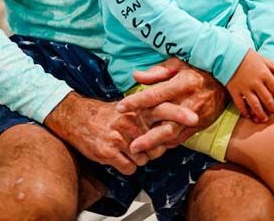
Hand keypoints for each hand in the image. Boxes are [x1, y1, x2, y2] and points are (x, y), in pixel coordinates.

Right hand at [45, 90, 197, 173]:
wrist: (78, 118)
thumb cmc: (107, 114)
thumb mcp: (129, 106)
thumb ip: (148, 111)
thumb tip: (169, 122)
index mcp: (137, 108)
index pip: (163, 108)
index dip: (179, 114)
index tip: (194, 119)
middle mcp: (131, 121)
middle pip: (157, 138)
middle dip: (160, 146)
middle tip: (152, 144)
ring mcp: (120, 137)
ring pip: (145, 158)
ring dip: (140, 157)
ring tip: (128, 147)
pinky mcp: (109, 152)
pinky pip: (131, 168)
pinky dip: (128, 166)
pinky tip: (120, 156)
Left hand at [116, 58, 226, 153]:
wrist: (226, 80)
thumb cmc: (198, 69)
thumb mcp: (178, 64)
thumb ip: (157, 72)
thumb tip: (135, 76)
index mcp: (181, 84)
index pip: (154, 95)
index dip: (136, 101)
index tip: (120, 107)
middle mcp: (188, 103)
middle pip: (165, 124)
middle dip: (148, 136)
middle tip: (130, 144)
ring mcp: (195, 117)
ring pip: (174, 135)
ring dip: (156, 145)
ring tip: (140, 152)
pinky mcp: (200, 126)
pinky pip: (182, 138)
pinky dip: (168, 144)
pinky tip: (156, 148)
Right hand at [226, 49, 273, 122]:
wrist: (228, 54)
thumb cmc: (246, 56)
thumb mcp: (261, 58)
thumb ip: (272, 65)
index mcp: (264, 74)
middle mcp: (256, 82)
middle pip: (267, 100)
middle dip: (272, 108)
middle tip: (273, 112)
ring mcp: (245, 88)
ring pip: (255, 105)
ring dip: (261, 114)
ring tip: (263, 119)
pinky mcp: (235, 91)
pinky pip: (240, 105)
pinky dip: (245, 112)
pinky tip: (248, 115)